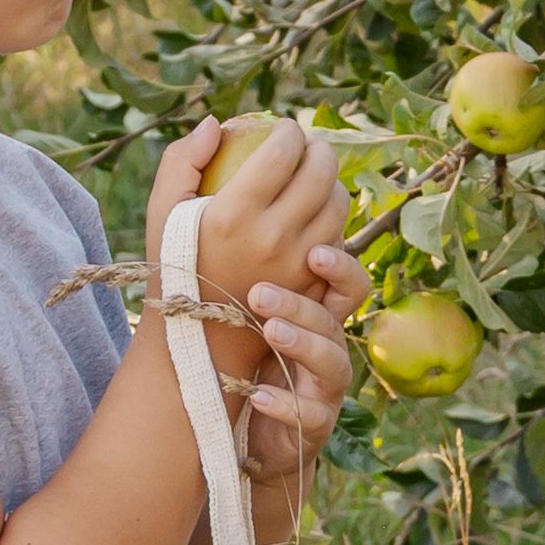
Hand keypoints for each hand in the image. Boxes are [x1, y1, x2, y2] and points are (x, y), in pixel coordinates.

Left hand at [148, 113, 363, 505]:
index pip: (335, 242)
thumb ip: (195, 189)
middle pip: (348, 290)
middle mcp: (324, 328)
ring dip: (304, 331)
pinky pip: (308, 413)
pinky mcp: (308, 421)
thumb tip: (213, 123)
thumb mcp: (198, 256)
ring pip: (334, 353)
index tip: (309, 188)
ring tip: (267, 314)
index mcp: (305, 287)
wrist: (211, 410)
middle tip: (298, 252)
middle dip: (330, 267)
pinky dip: (285, 405)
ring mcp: (320, 377)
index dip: (334, 215)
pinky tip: (258, 395)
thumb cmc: (213, 324)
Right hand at [150, 109, 347, 302]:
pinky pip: (339, 237)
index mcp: (234, 214)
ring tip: (311, 177)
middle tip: (306, 147)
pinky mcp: (315, 286)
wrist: (198, 337)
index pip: (283, 152)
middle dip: (318, 149)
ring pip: (338, 204)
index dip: (289, 131)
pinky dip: (331, 218)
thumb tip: (217, 123)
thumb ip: (183, 159)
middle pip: (321, 173)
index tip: (282, 130)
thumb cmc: (175, 263)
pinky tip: (313, 211)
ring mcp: (299, 265)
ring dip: (330, 181)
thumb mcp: (162, 209)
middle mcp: (273, 238)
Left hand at [231, 240, 367, 490]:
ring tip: (270, 331)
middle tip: (259, 294)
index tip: (314, 251)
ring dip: (301, 343)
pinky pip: (310, 415)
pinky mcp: (313, 427)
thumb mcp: (250, 325)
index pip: (348, 286)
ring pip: (331, 363)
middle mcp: (329, 351)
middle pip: (331, 321)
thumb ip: (249, 285)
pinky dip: (285, 404)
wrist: (247, 440)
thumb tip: (219, 227)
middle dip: (299, 304)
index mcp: (319, 320)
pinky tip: (258, 396)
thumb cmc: (247, 368)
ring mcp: (325, 391)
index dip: (340, 267)